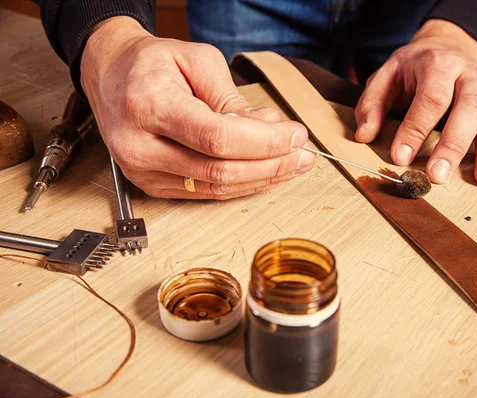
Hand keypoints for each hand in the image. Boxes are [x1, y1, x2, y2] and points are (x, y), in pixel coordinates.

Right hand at [81, 17, 314, 198]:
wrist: (110, 75)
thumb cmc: (151, 63)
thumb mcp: (196, 61)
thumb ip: (233, 98)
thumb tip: (269, 128)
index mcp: (148, 105)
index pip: (216, 137)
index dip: (264, 142)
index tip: (295, 136)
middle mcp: (139, 144)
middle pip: (219, 170)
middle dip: (271, 165)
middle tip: (303, 155)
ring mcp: (142, 170)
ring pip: (215, 188)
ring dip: (261, 179)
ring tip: (292, 165)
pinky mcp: (150, 184)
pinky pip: (204, 193)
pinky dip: (240, 185)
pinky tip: (264, 172)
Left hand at [354, 20, 476, 187]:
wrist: (448, 48)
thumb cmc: (414, 69)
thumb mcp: (386, 76)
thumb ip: (372, 104)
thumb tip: (364, 135)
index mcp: (438, 66)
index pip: (430, 99)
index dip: (415, 129)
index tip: (399, 158)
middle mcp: (470, 76)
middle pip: (467, 109)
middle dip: (453, 145)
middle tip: (438, 176)